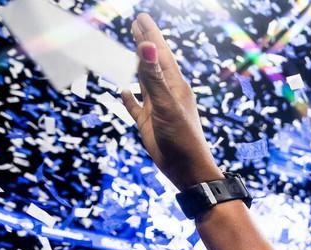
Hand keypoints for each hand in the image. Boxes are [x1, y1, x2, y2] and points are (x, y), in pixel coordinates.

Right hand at [120, 13, 222, 189]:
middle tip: (137, 23)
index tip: (141, 17)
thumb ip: (154, 77)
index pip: (160, 54)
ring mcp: (157, 108)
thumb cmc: (182, 138)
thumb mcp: (166, 105)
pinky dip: (129, 97)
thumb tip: (149, 46)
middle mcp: (166, 93)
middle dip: (145, 43)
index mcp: (174, 86)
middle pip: (153, 63)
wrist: (187, 170)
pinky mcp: (148, 123)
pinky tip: (123, 91)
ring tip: (132, 49)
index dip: (151, 35)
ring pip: (145, 80)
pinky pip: (136, 106)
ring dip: (138, 65)